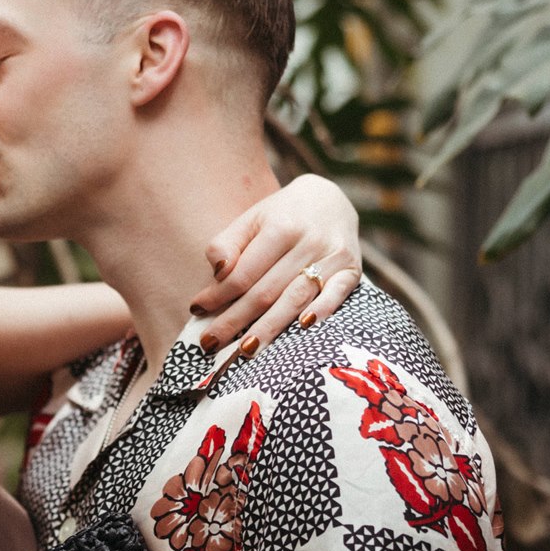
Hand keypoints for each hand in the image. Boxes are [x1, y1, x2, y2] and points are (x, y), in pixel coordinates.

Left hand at [189, 173, 362, 353]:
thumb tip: (218, 273)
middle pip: (266, 291)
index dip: (219, 294)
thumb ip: (227, 244)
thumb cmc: (280, 216)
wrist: (330, 200)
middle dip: (236, 320)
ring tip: (245, 350)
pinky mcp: (352, 270)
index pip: (244, 271)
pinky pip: (336, 295)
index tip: (197, 310)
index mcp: (280, 226)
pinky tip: (302, 328)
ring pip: (296, 298)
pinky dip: (322, 312)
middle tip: (210, 343)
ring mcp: (333, 257)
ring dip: (270, 327)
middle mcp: (308, 242)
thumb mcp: (250, 220)